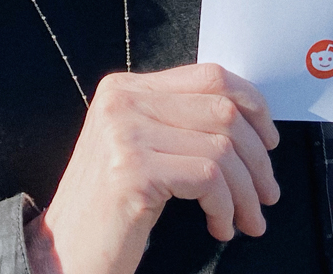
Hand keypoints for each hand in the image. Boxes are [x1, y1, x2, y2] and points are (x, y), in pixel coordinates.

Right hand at [25, 63, 280, 273]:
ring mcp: (125, 135)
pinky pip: (209, 179)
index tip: (269, 139)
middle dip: (258, 159)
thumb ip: (179, 123)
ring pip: (222, 149)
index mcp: (125, 89)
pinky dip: (226, 207)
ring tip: (248, 219)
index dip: (253, 105)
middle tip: (267, 194)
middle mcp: (122, 103)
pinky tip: (221, 226)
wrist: (64, 256)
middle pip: (223, 112)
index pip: (209, 77)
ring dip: (246, 191)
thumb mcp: (140, 150)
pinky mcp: (133, 172)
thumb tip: (250, 120)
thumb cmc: (108, 210)